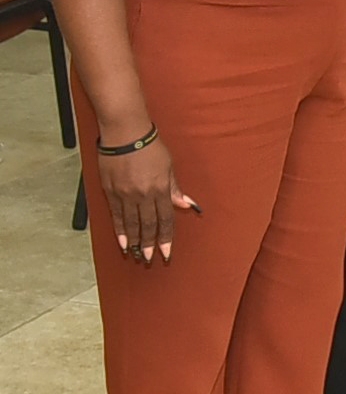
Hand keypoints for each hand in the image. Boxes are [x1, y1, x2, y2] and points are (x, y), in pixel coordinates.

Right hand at [97, 138, 197, 265]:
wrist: (124, 134)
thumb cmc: (150, 147)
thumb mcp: (168, 166)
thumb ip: (174, 188)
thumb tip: (187, 205)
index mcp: (159, 188)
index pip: (165, 219)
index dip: (166, 237)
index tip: (167, 252)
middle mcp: (142, 195)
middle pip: (147, 225)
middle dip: (150, 244)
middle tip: (151, 259)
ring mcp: (125, 195)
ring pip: (131, 224)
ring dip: (135, 242)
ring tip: (137, 255)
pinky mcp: (110, 192)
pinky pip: (116, 216)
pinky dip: (120, 231)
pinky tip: (122, 242)